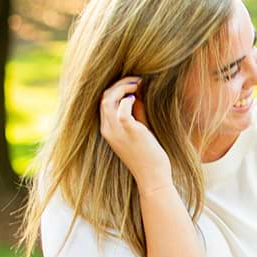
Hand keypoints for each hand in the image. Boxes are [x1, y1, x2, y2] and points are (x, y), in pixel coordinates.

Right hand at [99, 76, 170, 192]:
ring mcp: (116, 131)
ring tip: (138, 83)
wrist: (153, 177)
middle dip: (119, 84)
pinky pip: (122, 109)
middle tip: (136, 79)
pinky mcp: (129, 131)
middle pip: (104, 98)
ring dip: (123, 87)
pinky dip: (128, 98)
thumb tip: (137, 94)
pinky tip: (137, 97)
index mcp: (108, 130)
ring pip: (108, 100)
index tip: (132, 84)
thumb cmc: (148, 155)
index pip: (104, 103)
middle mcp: (108, 130)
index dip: (116, 89)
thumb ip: (136, 113)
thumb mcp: (139, 130)